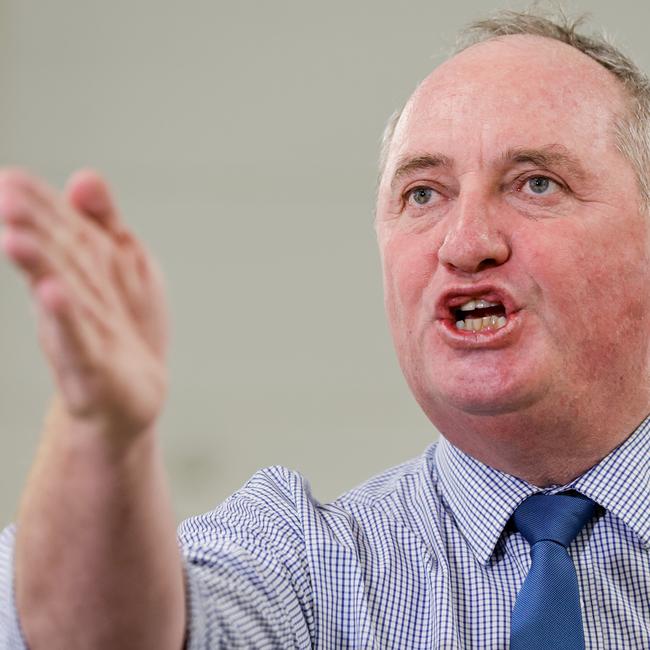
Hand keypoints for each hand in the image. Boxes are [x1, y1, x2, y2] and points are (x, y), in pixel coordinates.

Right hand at [0, 168, 169, 441]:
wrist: (133, 397)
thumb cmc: (124, 324)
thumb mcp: (126, 264)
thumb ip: (105, 224)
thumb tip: (84, 177)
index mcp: (83, 270)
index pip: (62, 232)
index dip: (40, 206)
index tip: (11, 178)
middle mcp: (75, 300)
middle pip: (57, 260)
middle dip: (33, 229)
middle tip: (4, 198)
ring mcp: (83, 335)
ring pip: (63, 297)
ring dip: (40, 269)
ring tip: (15, 241)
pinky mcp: (94, 371)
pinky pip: (80, 342)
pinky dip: (67, 319)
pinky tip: (52, 296)